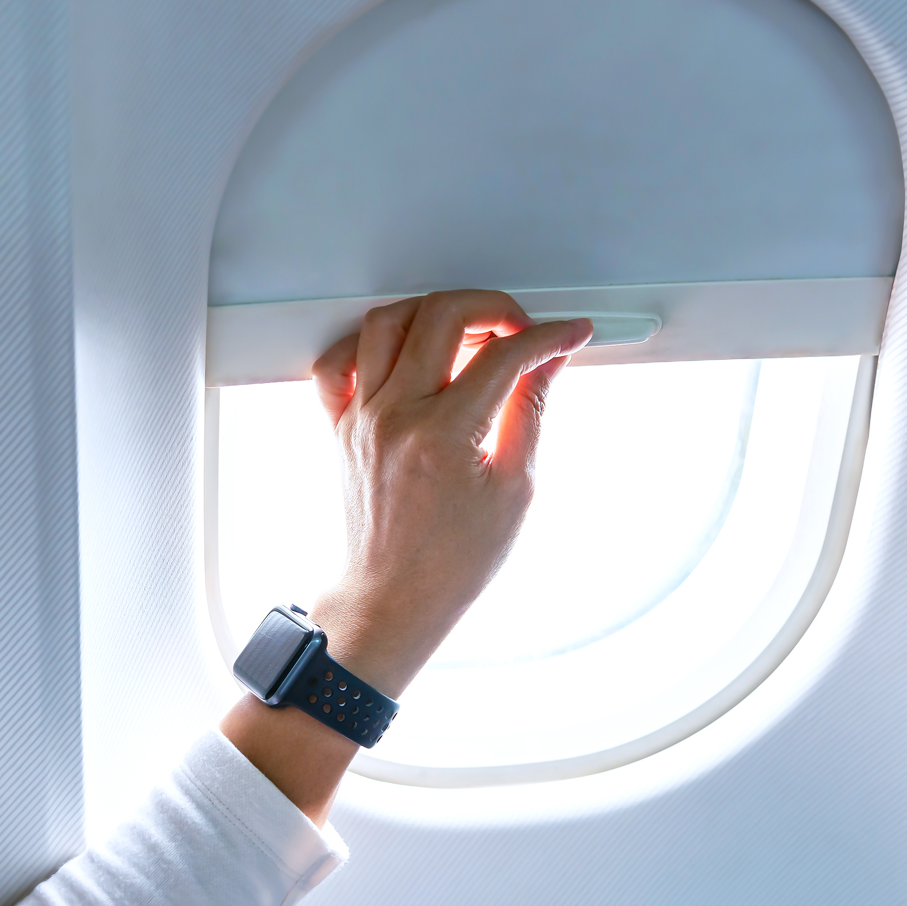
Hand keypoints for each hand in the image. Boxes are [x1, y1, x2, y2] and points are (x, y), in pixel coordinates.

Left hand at [308, 290, 591, 695]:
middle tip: (521, 329)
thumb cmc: (451, 562)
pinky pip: (337, 363)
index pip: (503, 354)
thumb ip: (529, 411)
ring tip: (469, 334)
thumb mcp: (514, 489)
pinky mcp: (340, 426)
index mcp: (442, 434)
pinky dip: (369, 343)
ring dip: (434, 312)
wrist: (393, 599)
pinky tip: (405, 353)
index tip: (569, 333)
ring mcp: (360, 417)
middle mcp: (393, 416)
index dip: (547, 335)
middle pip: (442, 314)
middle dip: (493, 306)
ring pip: (387, 322)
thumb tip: (545, 361)